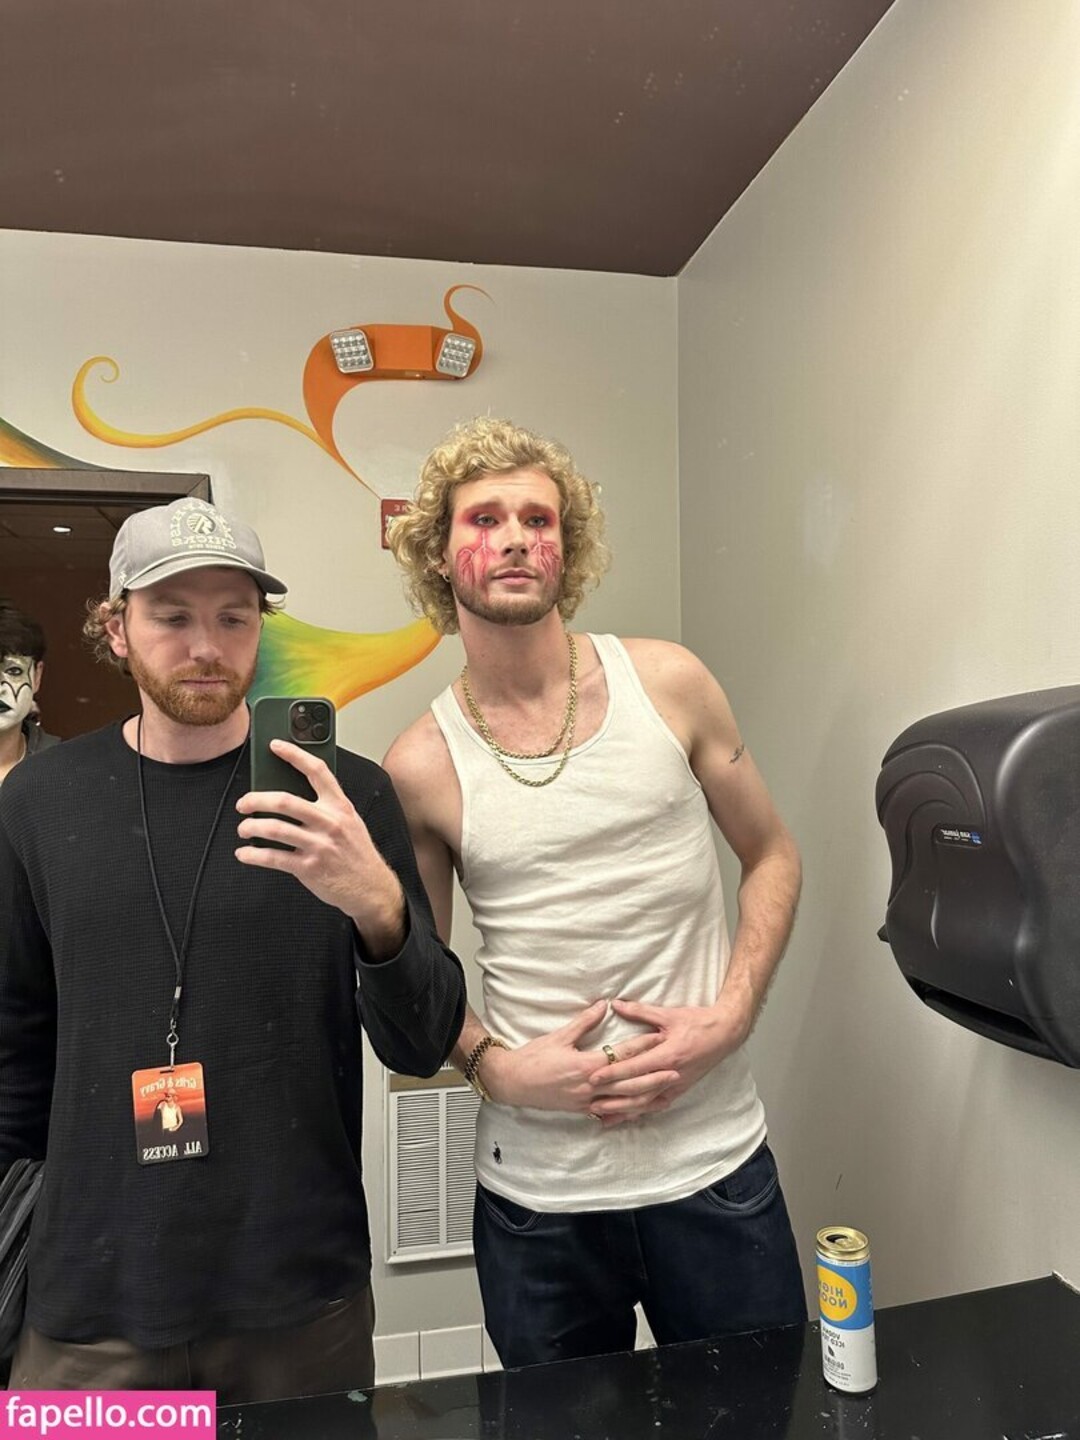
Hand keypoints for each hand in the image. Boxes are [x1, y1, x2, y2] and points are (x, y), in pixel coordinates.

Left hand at [235, 739, 405, 956]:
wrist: (370, 887)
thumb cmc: (357, 852)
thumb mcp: (350, 821)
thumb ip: (327, 806)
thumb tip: (289, 793)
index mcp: (339, 806)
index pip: (317, 771)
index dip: (294, 754)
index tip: (276, 746)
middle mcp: (329, 822)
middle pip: (285, 801)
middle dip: (256, 799)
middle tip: (244, 803)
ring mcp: (319, 846)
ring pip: (275, 829)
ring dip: (251, 827)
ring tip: (244, 828)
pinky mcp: (309, 868)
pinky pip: (273, 858)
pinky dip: (253, 855)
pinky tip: (245, 853)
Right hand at [483, 1000, 677, 1114]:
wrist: (511, 1082)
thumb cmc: (533, 1057)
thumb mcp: (559, 1036)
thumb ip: (585, 1021)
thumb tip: (604, 1004)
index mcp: (585, 1066)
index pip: (620, 1055)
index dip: (642, 1046)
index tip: (659, 1038)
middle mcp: (589, 1087)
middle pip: (628, 1082)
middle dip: (653, 1077)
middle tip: (676, 1070)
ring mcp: (585, 1102)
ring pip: (622, 1102)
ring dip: (645, 1097)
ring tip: (664, 1092)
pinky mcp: (580, 1110)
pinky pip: (608, 1112)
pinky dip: (625, 1111)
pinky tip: (638, 1110)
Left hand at [587, 992, 749, 1121]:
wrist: (726, 1034)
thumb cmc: (699, 1022)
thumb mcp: (669, 1015)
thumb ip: (641, 1012)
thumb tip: (616, 1004)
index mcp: (668, 1054)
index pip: (634, 1067)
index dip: (612, 1073)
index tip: (593, 1077)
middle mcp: (671, 1074)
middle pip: (637, 1090)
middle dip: (612, 1097)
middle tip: (589, 1101)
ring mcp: (676, 1085)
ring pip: (646, 1103)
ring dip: (624, 1110)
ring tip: (602, 1115)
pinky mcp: (680, 1090)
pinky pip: (657, 1104)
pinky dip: (640, 1112)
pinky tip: (626, 1117)